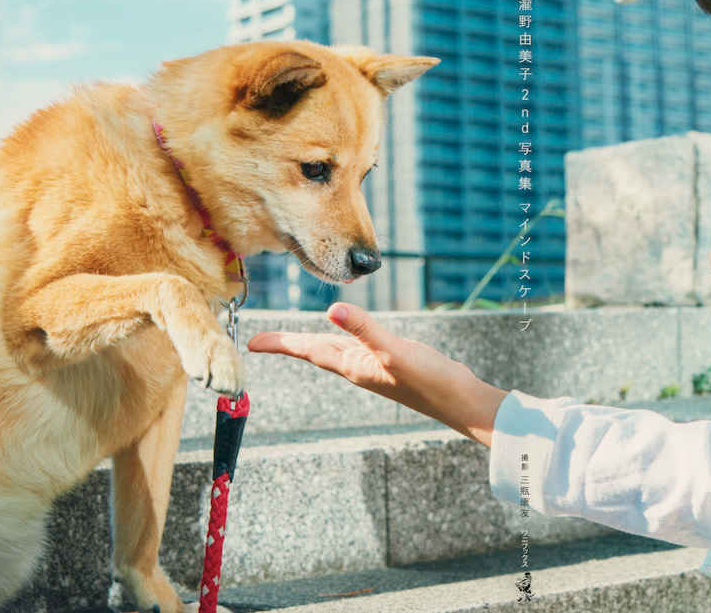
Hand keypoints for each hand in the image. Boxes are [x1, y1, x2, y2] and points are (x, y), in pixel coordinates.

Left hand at [246, 303, 507, 446]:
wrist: (458, 401)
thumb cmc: (428, 380)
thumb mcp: (394, 351)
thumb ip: (364, 329)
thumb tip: (332, 309)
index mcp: (353, 366)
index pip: (308, 350)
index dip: (280, 343)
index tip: (251, 342)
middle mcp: (358, 368)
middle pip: (315, 352)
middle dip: (289, 344)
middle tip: (262, 341)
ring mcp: (374, 367)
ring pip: (335, 352)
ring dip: (313, 344)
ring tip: (294, 340)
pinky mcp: (391, 363)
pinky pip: (356, 349)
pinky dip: (345, 340)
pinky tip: (347, 337)